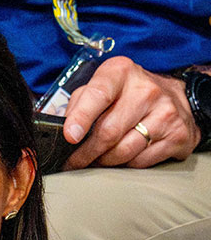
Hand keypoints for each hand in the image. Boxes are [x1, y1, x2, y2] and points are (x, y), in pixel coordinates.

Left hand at [62, 56, 199, 168]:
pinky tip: (121, 159)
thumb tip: (60, 129)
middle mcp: (146, 90)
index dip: (81, 118)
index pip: (98, 95)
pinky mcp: (178, 135)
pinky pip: (141, 161)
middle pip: (108, 132)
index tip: (69, 137)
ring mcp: (166, 113)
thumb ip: (78, 103)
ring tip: (95, 161)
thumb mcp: (101, 86)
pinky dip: (125, 166)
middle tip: (74, 162)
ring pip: (124, 151)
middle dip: (85, 153)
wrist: (175, 98)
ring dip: (103, 162)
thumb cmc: (126, 95)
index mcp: (121, 73)